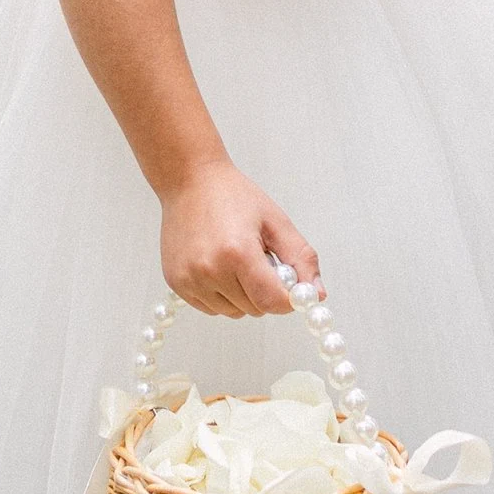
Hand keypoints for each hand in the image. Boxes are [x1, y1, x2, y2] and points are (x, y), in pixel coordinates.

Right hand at [159, 160, 321, 317]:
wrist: (191, 181)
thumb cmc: (233, 196)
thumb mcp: (276, 221)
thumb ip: (301, 259)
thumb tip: (316, 295)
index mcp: (238, 252)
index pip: (272, 302)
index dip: (288, 299)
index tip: (291, 287)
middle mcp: (210, 270)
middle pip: (255, 309)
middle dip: (265, 291)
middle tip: (260, 260)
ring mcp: (190, 279)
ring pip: (234, 312)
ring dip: (243, 295)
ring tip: (237, 260)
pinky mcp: (177, 285)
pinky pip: (213, 308)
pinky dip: (223, 295)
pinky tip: (219, 266)